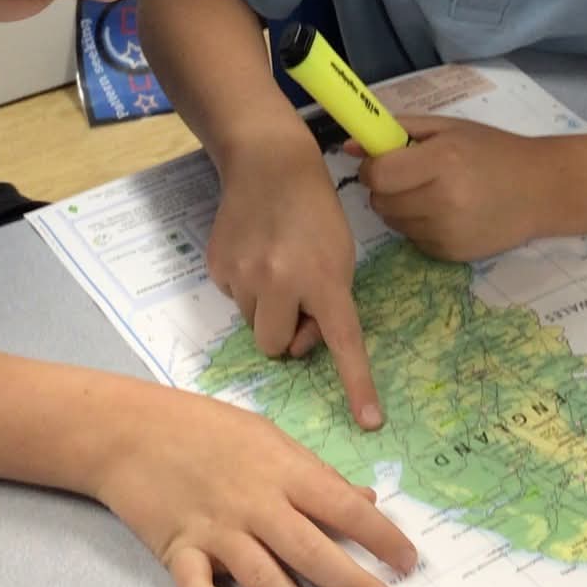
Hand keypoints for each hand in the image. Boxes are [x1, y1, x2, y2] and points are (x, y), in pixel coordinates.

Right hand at [94, 386, 414, 586]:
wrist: (130, 429)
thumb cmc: (205, 428)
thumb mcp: (268, 436)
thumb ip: (315, 473)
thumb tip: (365, 502)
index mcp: (281, 469)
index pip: (343, 506)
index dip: (381, 536)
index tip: (409, 563)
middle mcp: (253, 503)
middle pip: (314, 552)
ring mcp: (215, 530)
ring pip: (269, 583)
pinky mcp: (179, 552)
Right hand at [208, 127, 382, 427]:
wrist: (269, 163)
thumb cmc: (317, 211)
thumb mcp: (341, 254)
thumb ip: (329, 301)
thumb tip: (300, 342)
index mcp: (323, 280)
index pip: (343, 343)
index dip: (357, 384)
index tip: (369, 422)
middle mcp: (280, 282)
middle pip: (277, 346)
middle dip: (286, 332)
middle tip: (295, 297)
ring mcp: (243, 275)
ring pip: (253, 323)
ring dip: (266, 308)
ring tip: (275, 264)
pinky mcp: (217, 267)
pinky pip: (233, 298)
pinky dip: (246, 286)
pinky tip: (254, 251)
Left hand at [357, 116, 546, 260]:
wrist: (541, 190)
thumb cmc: (492, 150)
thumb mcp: (448, 128)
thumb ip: (397, 131)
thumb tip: (350, 145)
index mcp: (443, 161)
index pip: (379, 175)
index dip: (373, 168)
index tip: (385, 162)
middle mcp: (443, 200)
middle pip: (380, 202)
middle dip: (386, 188)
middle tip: (413, 177)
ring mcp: (448, 232)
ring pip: (393, 223)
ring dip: (402, 208)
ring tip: (435, 194)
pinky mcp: (452, 255)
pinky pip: (413, 240)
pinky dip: (421, 226)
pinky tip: (448, 213)